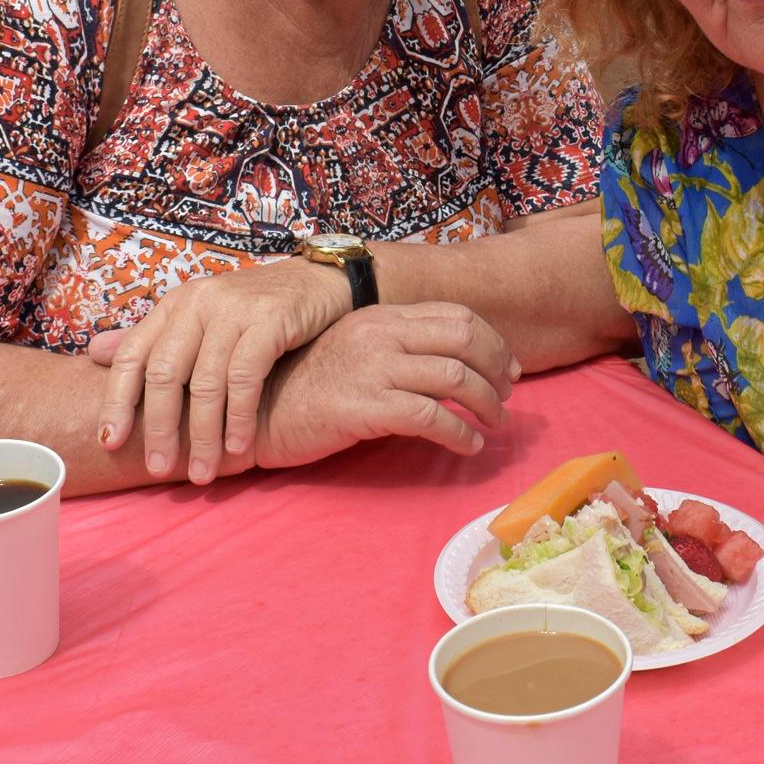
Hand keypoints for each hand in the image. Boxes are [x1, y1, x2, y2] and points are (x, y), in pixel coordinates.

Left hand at [90, 255, 352, 481]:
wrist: (323, 282)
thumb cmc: (258, 309)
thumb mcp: (202, 319)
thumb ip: (155, 339)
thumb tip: (94, 353)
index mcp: (176, 305)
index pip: (133, 356)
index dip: (116, 402)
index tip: (110, 443)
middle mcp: (199, 302)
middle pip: (164, 373)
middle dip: (159, 428)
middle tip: (161, 469)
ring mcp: (234, 309)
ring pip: (206, 382)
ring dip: (202, 434)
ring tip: (204, 471)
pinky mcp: (270, 319)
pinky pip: (245, 378)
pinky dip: (239, 418)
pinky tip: (239, 447)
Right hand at [252, 304, 517, 471]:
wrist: (254, 412)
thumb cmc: (305, 388)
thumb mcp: (355, 354)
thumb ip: (398, 353)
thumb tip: (451, 373)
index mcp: (380, 317)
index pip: (455, 315)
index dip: (492, 341)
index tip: (508, 367)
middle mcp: (379, 334)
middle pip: (463, 339)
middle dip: (498, 367)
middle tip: (508, 395)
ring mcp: (371, 368)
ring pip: (453, 377)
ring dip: (486, 403)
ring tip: (494, 424)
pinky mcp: (363, 407)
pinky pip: (430, 418)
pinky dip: (460, 434)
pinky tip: (468, 447)